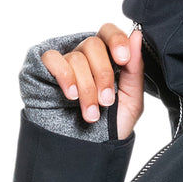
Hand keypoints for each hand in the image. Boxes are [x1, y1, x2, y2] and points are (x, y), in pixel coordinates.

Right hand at [39, 24, 144, 138]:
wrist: (90, 149)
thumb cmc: (112, 123)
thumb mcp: (131, 100)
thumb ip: (135, 69)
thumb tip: (137, 36)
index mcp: (107, 57)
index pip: (108, 32)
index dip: (116, 40)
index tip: (123, 59)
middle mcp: (85, 56)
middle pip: (93, 45)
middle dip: (103, 75)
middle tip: (107, 101)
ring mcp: (65, 62)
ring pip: (76, 59)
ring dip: (86, 89)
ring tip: (91, 114)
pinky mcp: (45, 71)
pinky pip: (52, 59)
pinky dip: (64, 76)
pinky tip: (71, 95)